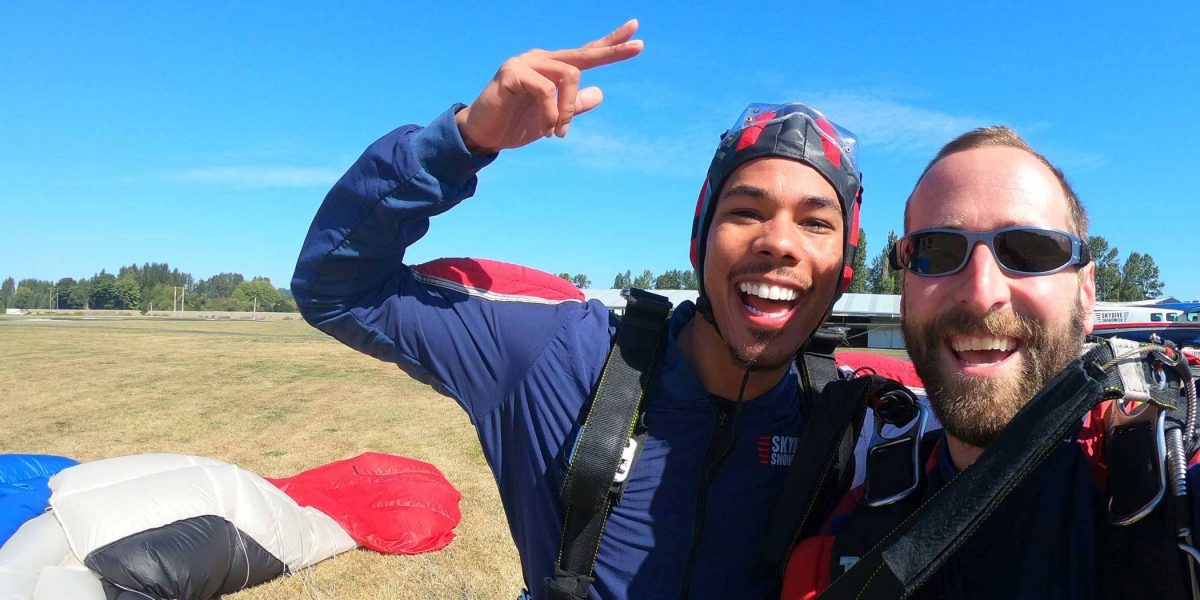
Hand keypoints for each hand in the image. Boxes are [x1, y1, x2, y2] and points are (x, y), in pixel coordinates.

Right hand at [455, 19, 642, 154]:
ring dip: (568, 110)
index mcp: (551, 68)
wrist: (483, 135)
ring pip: (568, 75)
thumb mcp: (552, 119)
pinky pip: (545, 89)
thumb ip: (574, 107)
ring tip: (558, 133)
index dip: (610, 45)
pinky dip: (551, 113)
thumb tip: (600, 92)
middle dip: (611, 52)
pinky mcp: (511, 73)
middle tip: (640, 46)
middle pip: (582, 55)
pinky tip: (546, 129)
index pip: (585, 53)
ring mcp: (525, 62)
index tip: (636, 31)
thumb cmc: (515, 124)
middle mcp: (540, 59)